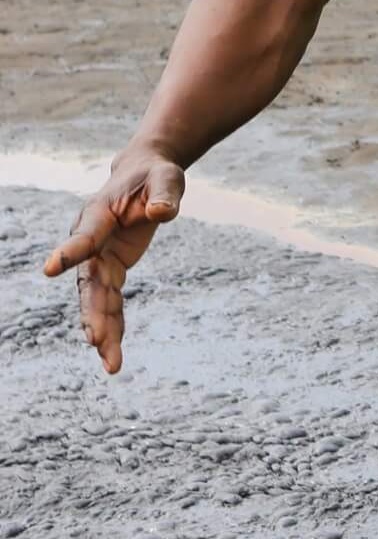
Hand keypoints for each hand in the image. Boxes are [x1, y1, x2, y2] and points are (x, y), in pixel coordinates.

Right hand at [43, 149, 185, 373]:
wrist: (146, 175)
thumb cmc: (155, 174)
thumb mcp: (167, 177)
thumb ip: (165, 194)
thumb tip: (163, 213)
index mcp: (98, 213)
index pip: (84, 236)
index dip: (69, 252)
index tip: (49, 269)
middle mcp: (90, 239)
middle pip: (88, 280)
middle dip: (92, 312)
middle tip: (96, 340)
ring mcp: (98, 256)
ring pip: (96, 298)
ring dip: (102, 329)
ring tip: (111, 364)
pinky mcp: (111, 267)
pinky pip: (109, 300)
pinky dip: (113, 325)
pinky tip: (113, 353)